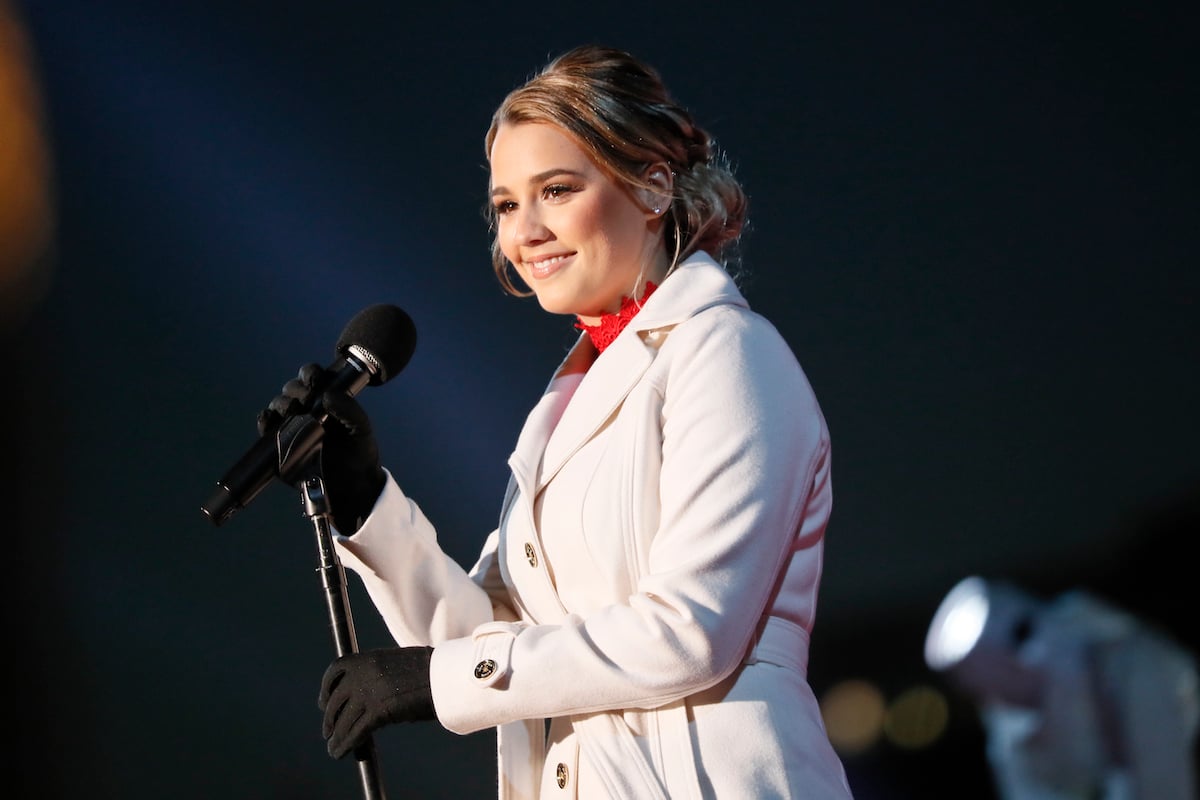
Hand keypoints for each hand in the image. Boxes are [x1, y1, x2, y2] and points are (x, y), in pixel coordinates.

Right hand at [257, 363, 384, 531]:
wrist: (351, 487)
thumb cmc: (358, 453)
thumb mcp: (361, 428)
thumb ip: (349, 409)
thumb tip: (328, 394)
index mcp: (327, 400)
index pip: (312, 378)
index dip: (310, 374)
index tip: (315, 380)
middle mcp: (307, 410)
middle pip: (292, 389)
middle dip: (296, 390)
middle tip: (307, 399)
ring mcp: (292, 426)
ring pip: (279, 405)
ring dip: (281, 403)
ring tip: (292, 411)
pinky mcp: (280, 444)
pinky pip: (267, 428)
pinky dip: (265, 421)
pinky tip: (270, 420)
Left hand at [318, 646, 435, 758]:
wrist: (447, 676)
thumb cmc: (431, 673)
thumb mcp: (399, 667)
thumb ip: (380, 678)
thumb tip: (368, 705)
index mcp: (369, 658)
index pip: (336, 670)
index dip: (327, 688)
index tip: (325, 702)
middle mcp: (364, 672)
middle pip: (336, 698)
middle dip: (331, 717)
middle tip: (329, 731)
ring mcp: (369, 691)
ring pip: (344, 719)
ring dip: (336, 736)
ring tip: (333, 748)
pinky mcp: (378, 711)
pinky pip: (355, 731)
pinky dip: (345, 744)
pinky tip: (341, 752)